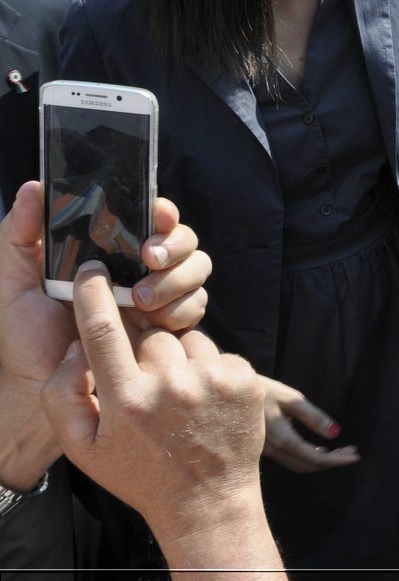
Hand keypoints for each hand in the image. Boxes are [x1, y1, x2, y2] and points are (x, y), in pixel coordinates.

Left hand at [1, 182, 211, 389]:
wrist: (45, 393)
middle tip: (148, 259)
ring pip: (197, 269)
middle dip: (175, 244)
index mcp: (108, 253)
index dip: (161, 210)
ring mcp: (160, 297)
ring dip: (177, 279)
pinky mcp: (172, 327)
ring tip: (142, 301)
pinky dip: (182, 309)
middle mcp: (139, 271)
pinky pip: (196, 306)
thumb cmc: (26, 339)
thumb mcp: (12, 283)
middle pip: (183, 239)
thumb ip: (17, 235)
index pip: (148, 218)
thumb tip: (33, 188)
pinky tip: (155, 323)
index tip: (155, 213)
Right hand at [43, 264, 265, 539]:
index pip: (102, 329)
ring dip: (179, 360)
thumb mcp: (83, 447)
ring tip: (180, 400)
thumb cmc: (139, 473)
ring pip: (185, 340)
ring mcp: (211, 380)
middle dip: (144, 351)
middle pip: (148, 335)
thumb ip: (61, 395)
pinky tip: (204, 401)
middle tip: (148, 386)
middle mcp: (170, 385)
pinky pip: (216, 352)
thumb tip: (75, 346)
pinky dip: (208, 368)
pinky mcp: (244, 378)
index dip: (94, 292)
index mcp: (125, 399)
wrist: (206, 500)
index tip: (93, 268)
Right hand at [258, 376, 357, 472]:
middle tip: (352, 452)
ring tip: (340, 450)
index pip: (315, 458)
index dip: (337, 460)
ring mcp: (266, 452)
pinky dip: (307, 458)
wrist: (230, 393)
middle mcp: (274, 451)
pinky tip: (318, 449)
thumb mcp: (292, 399)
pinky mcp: (263, 449)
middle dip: (332, 461)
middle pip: (308, 466)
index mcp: (282, 439)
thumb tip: (335, 434)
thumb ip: (314, 417)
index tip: (355, 456)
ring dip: (321, 461)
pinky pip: (289, 460)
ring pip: (298, 466)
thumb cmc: (263, 390)